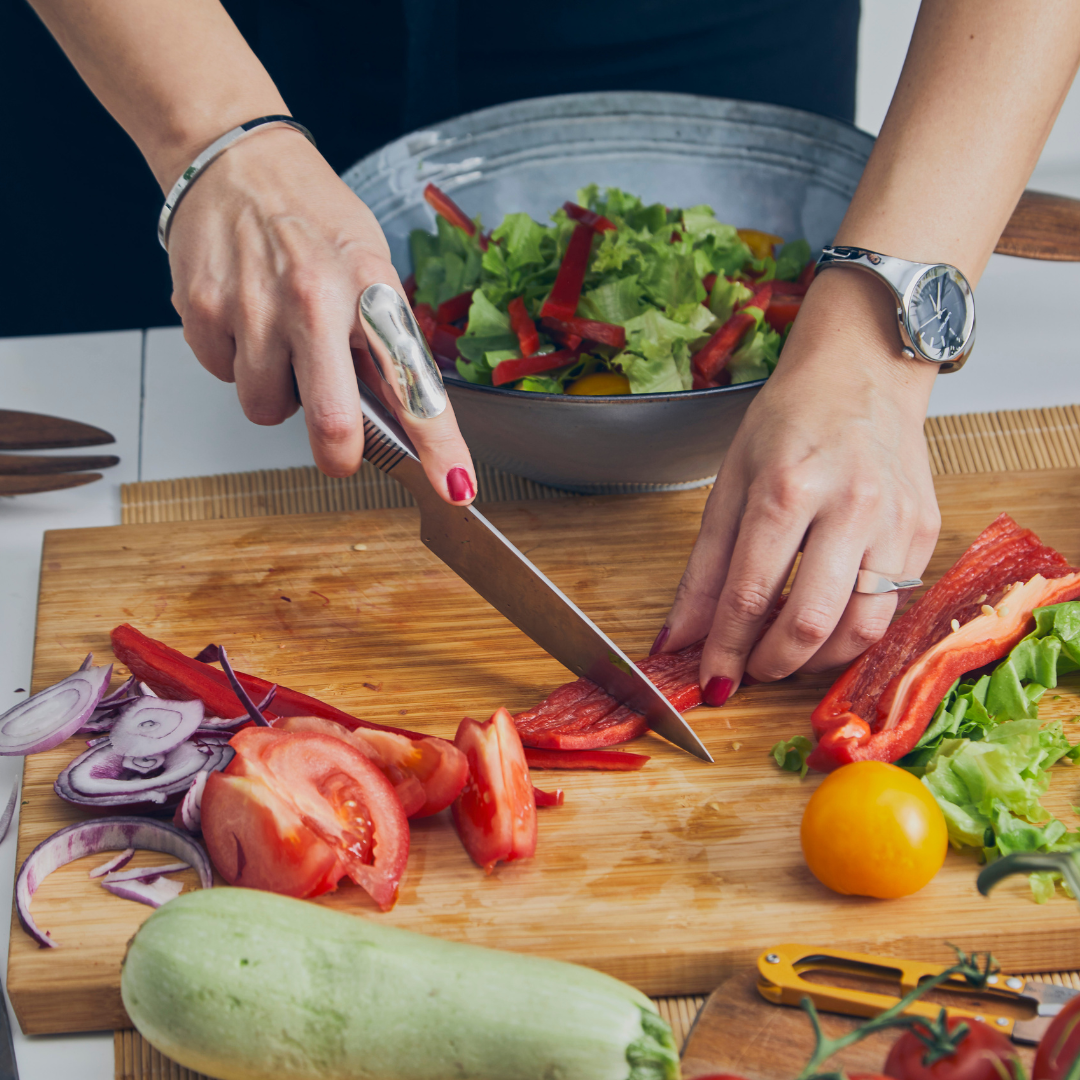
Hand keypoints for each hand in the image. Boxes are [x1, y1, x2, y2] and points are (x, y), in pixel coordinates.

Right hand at [166, 128, 476, 501]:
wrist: (236, 160)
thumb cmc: (314, 218)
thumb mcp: (369, 266)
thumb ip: (381, 341)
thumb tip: (401, 417)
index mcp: (370, 288)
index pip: (413, 382)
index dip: (439, 446)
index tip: (456, 488)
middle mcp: (313, 300)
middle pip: (330, 422)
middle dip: (338, 455)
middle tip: (340, 453)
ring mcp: (254, 308)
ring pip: (266, 409)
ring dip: (278, 394)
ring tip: (281, 341)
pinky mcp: (203, 312)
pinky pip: (223, 378)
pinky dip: (235, 364)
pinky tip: (245, 321)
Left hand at [659, 269, 940, 703]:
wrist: (863, 372)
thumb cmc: (789, 421)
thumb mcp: (730, 482)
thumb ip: (704, 567)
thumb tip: (679, 638)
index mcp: (787, 486)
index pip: (750, 592)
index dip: (725, 649)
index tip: (711, 681)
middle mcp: (851, 505)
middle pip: (811, 621)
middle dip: (771, 665)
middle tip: (748, 671)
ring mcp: (897, 521)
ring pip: (861, 629)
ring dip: (815, 662)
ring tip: (784, 654)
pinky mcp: (925, 532)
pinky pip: (891, 609)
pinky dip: (852, 634)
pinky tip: (825, 626)